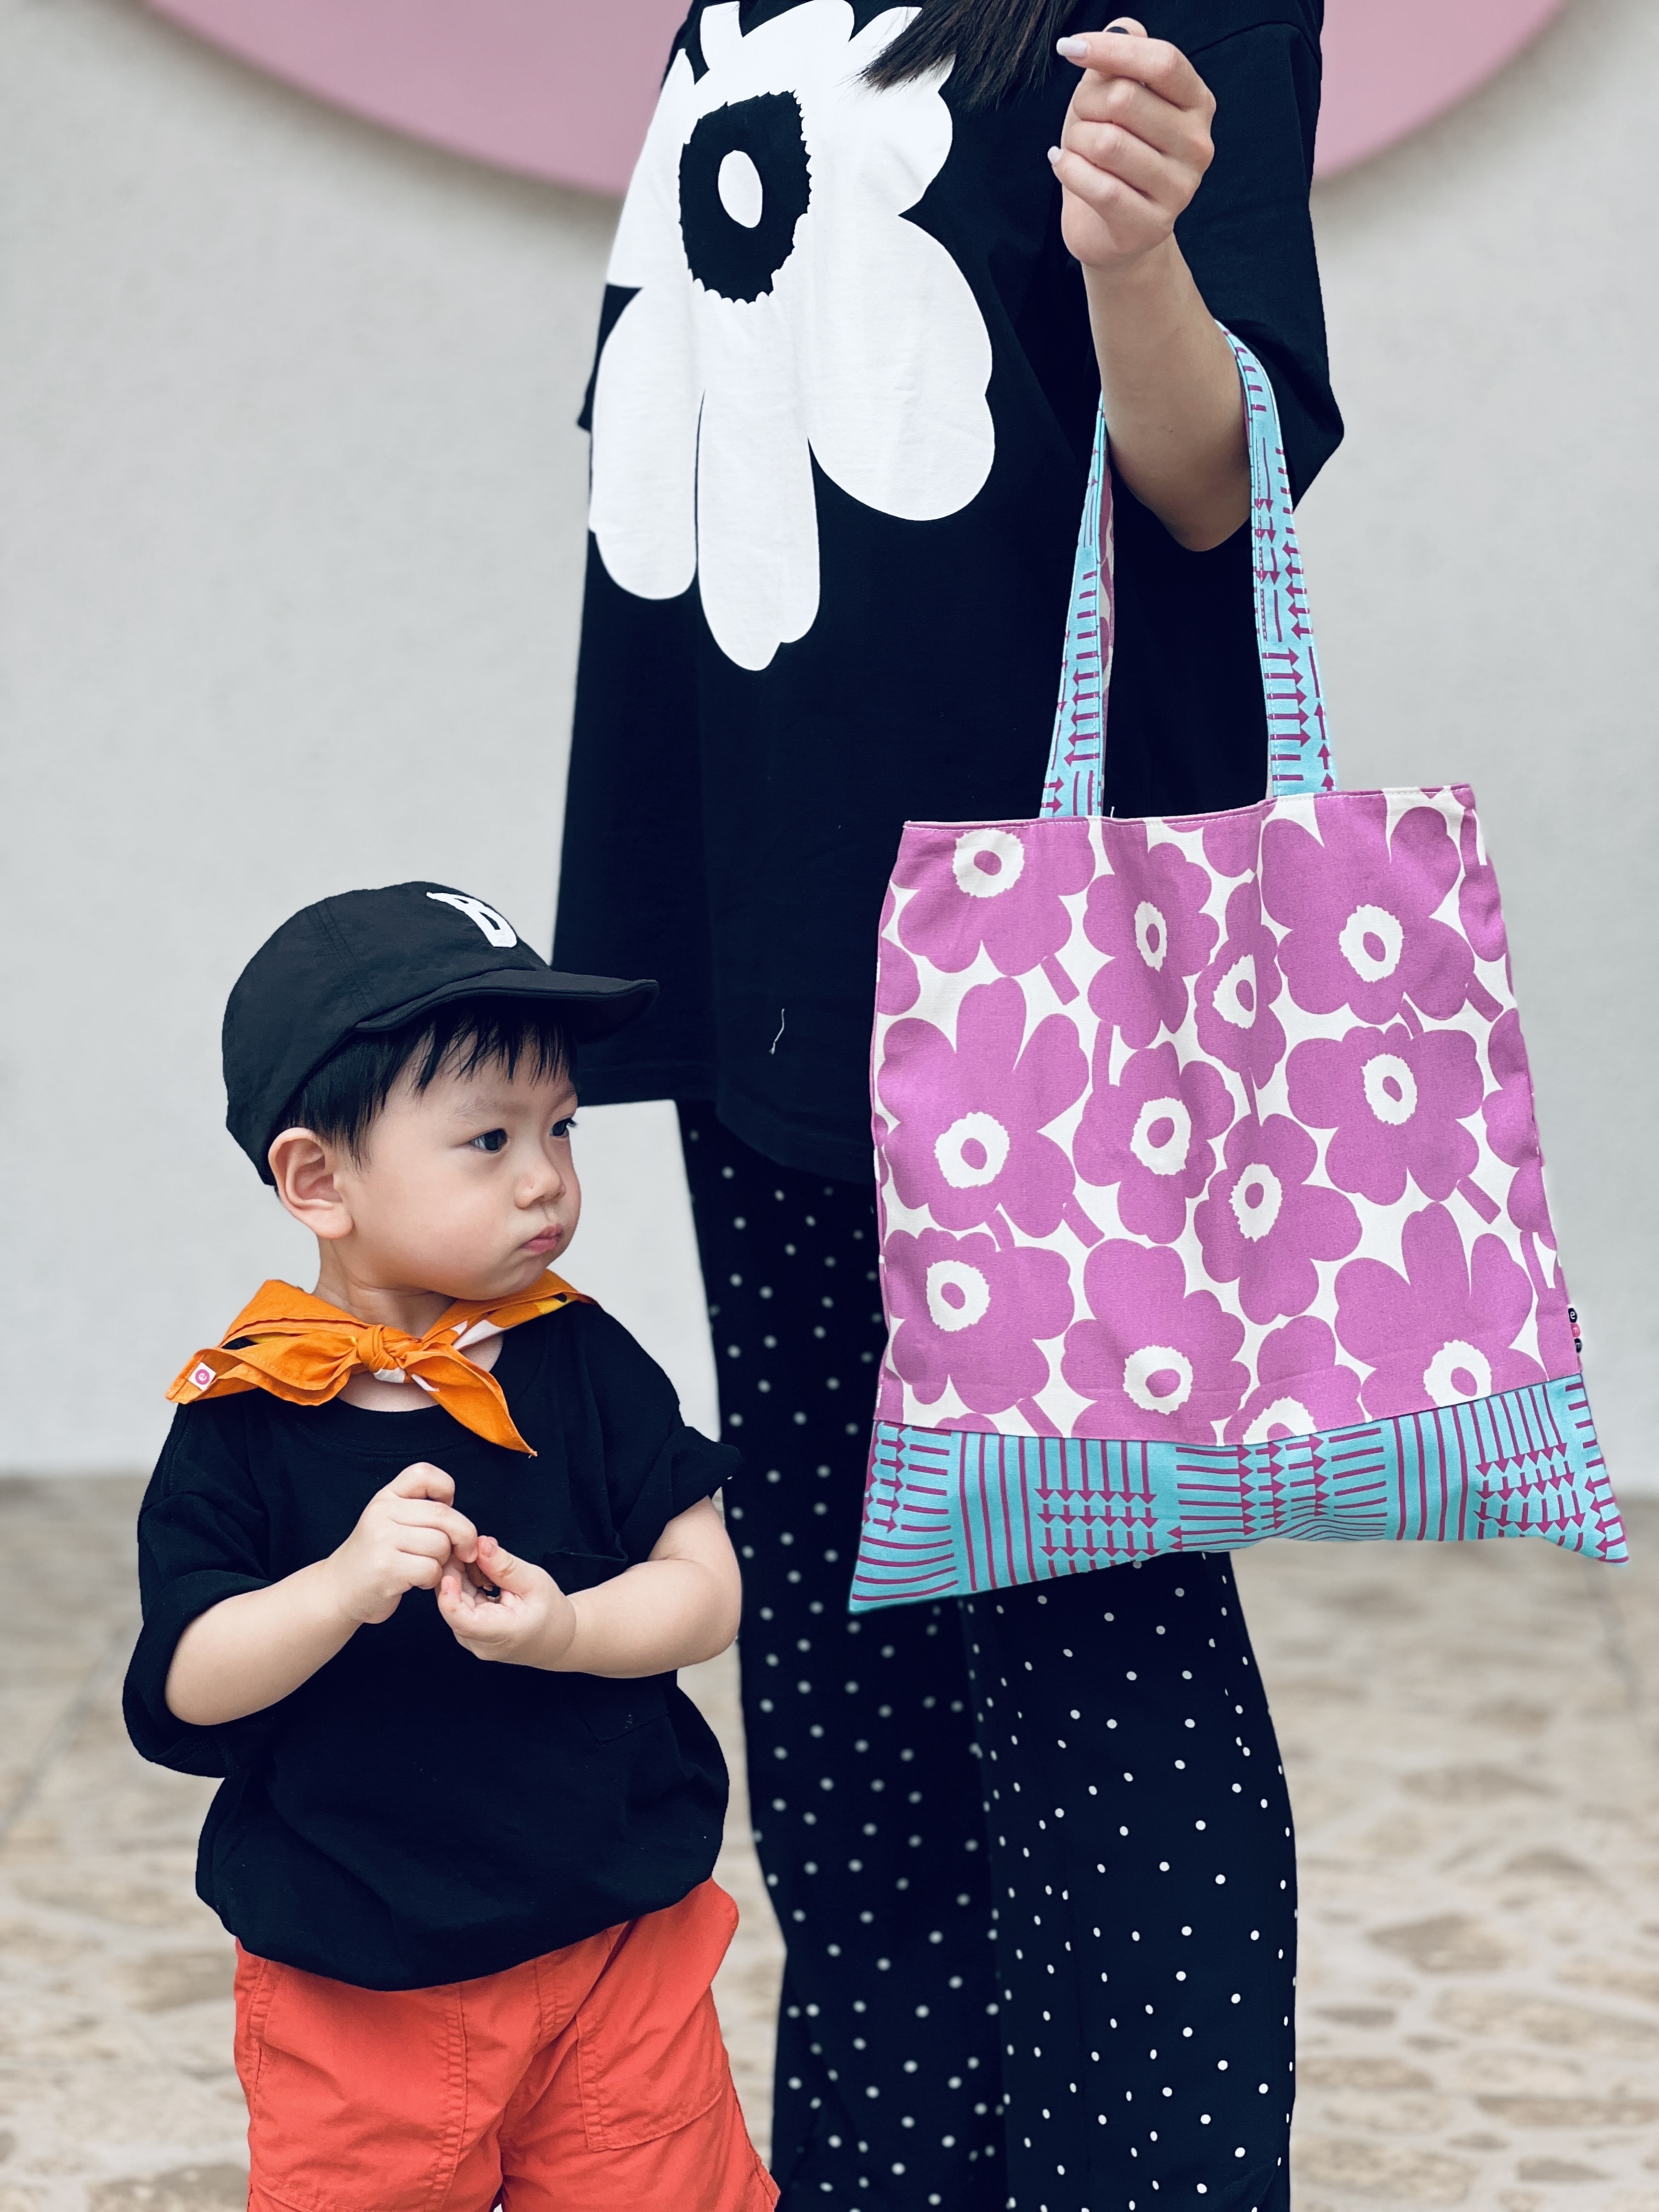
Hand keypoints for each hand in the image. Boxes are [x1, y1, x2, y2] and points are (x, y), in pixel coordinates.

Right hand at [322, 1463, 478, 1626]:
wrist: (339, 1590)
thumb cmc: (376, 1556)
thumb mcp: (389, 1521)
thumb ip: (419, 1510)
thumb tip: (460, 1518)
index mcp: (386, 1497)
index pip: (424, 1473)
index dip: (445, 1488)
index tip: (447, 1508)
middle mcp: (382, 1513)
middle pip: (443, 1515)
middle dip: (463, 1535)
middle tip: (463, 1550)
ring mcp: (382, 1540)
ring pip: (440, 1544)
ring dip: (443, 1561)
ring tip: (426, 1567)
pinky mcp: (386, 1568)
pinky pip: (430, 1569)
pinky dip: (432, 1579)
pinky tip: (417, 1581)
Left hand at [437, 1534, 577, 1666]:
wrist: (555, 1637)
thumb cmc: (550, 1612)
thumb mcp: (534, 1582)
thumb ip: (505, 1566)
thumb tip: (480, 1545)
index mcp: (500, 1633)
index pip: (461, 1619)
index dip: (449, 1592)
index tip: (451, 1565)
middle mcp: (479, 1643)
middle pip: (453, 1605)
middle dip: (455, 1572)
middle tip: (468, 1546)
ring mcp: (471, 1640)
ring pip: (453, 1603)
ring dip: (460, 1576)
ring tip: (481, 1559)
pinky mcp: (468, 1632)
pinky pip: (458, 1605)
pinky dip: (465, 1585)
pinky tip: (480, 1572)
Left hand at [1051, 19, 1215, 273]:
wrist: (1116, 233)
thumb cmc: (1115, 157)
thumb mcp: (1116, 99)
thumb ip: (1123, 59)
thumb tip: (1122, 28)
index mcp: (1196, 104)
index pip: (1162, 62)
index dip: (1112, 50)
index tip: (1070, 48)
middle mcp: (1197, 144)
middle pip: (1125, 99)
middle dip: (1085, 104)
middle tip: (1079, 119)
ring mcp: (1179, 189)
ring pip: (1107, 143)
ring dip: (1076, 141)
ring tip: (1075, 148)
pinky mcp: (1151, 225)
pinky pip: (1099, 188)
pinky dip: (1069, 171)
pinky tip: (1062, 165)